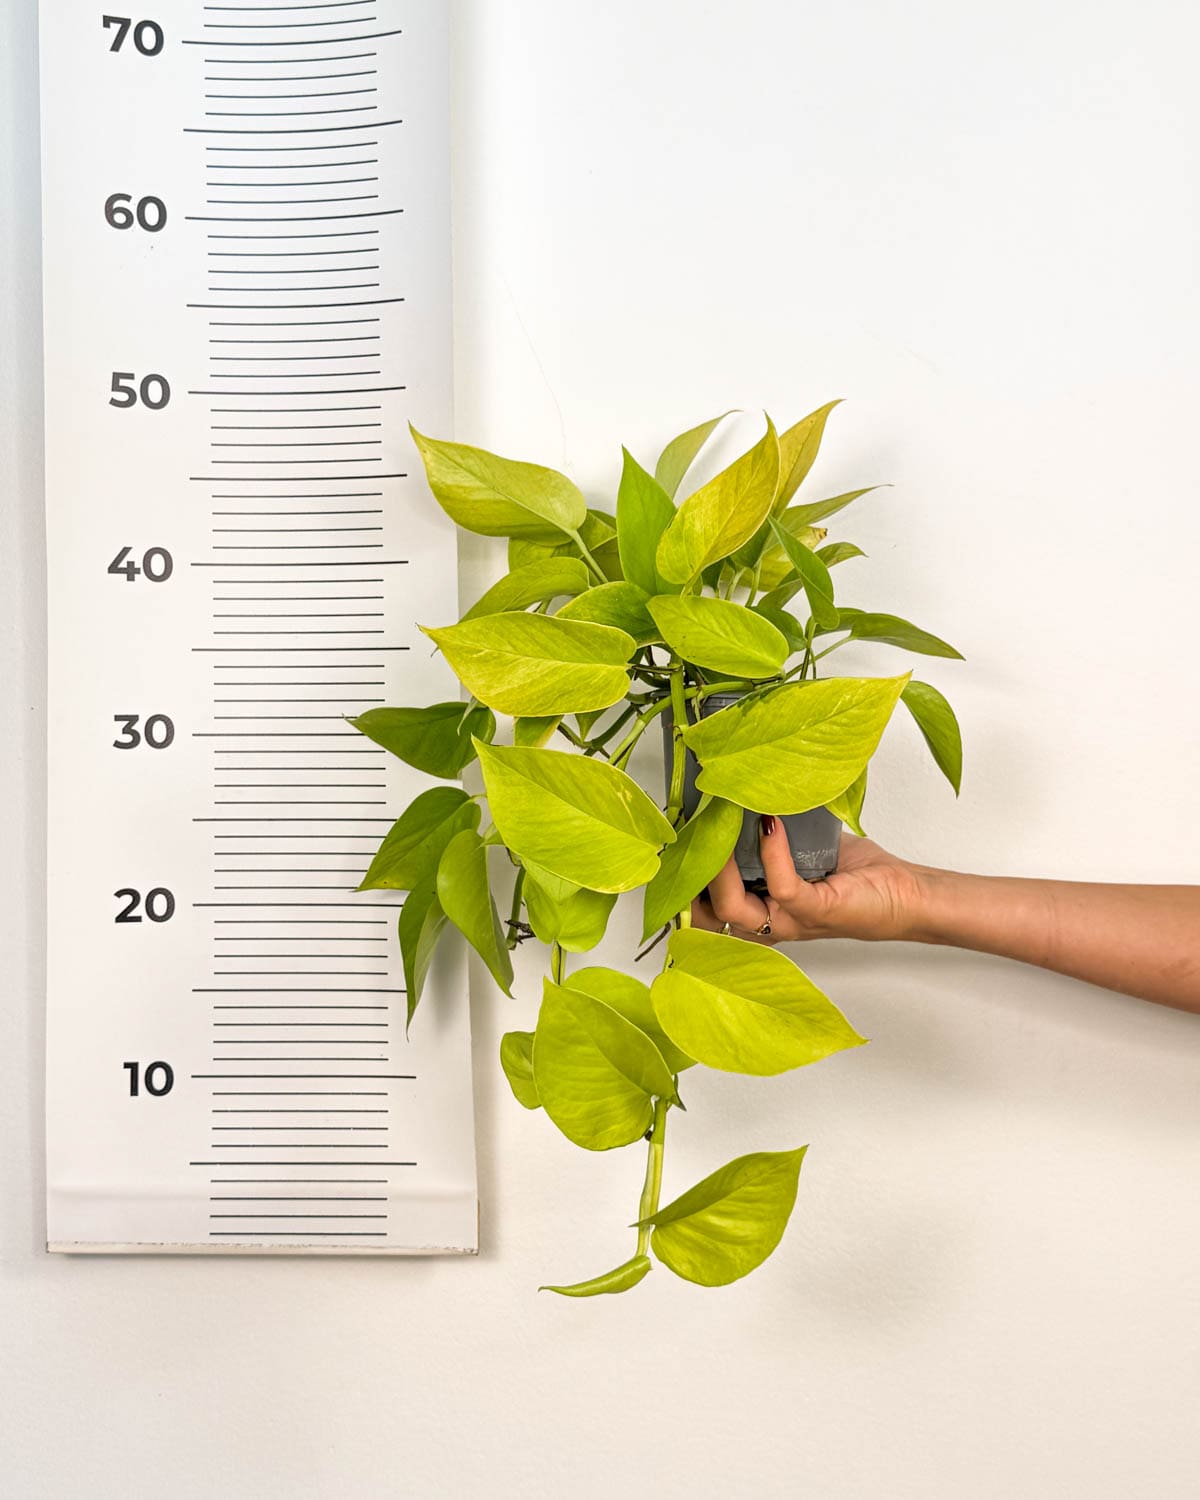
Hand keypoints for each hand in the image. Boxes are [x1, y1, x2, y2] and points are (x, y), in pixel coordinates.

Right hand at [691, 818, 929, 943]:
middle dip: (690, 878)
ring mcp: (790, 921)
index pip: (704, 907)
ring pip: (732, 908)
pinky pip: (781, 886)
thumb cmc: (859, 876)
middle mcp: (769, 923)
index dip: (685, 879)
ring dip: (720, 867)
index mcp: (761, 911)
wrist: (906, 894)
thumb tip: (748, 791)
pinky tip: (771, 823)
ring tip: (719, 826)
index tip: (679, 836)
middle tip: (691, 833)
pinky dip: (772, 852)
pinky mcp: (816, 911)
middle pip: (706, 915)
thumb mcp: (805, 851)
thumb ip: (774, 836)